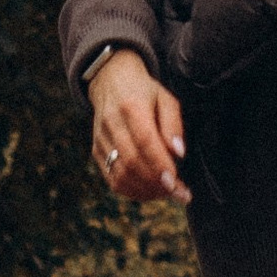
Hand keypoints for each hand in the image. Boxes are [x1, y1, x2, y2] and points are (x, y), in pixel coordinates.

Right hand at [88, 49, 188, 202]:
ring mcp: (101, 139)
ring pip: (121, 175)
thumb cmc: (144, 92)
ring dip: (146, 191)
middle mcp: (112, 124)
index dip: (159, 165)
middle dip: (157, 184)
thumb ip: (173, 124)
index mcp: (131, 106)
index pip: (144, 141)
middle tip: (180, 194)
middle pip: (132, 162)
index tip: (176, 183)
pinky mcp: (97, 151)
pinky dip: (132, 191)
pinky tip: (150, 192)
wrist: (110, 82)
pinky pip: (112, 179)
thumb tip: (179, 153)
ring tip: (168, 193)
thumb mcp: (166, 99)